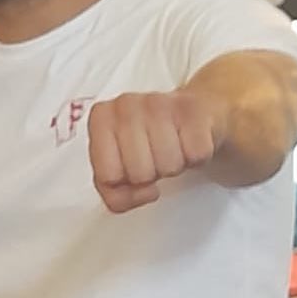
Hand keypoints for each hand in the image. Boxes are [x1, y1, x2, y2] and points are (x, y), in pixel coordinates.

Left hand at [87, 90, 225, 213]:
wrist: (191, 113)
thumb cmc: (148, 143)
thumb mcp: (120, 171)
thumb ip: (116, 195)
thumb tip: (145, 192)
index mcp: (100, 119)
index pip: (108, 178)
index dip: (124, 184)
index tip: (129, 169)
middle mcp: (125, 105)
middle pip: (139, 174)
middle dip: (150, 175)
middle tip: (153, 158)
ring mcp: (158, 102)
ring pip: (168, 166)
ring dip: (173, 166)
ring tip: (170, 148)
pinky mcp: (192, 108)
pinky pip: (196, 155)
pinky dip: (195, 157)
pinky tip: (187, 141)